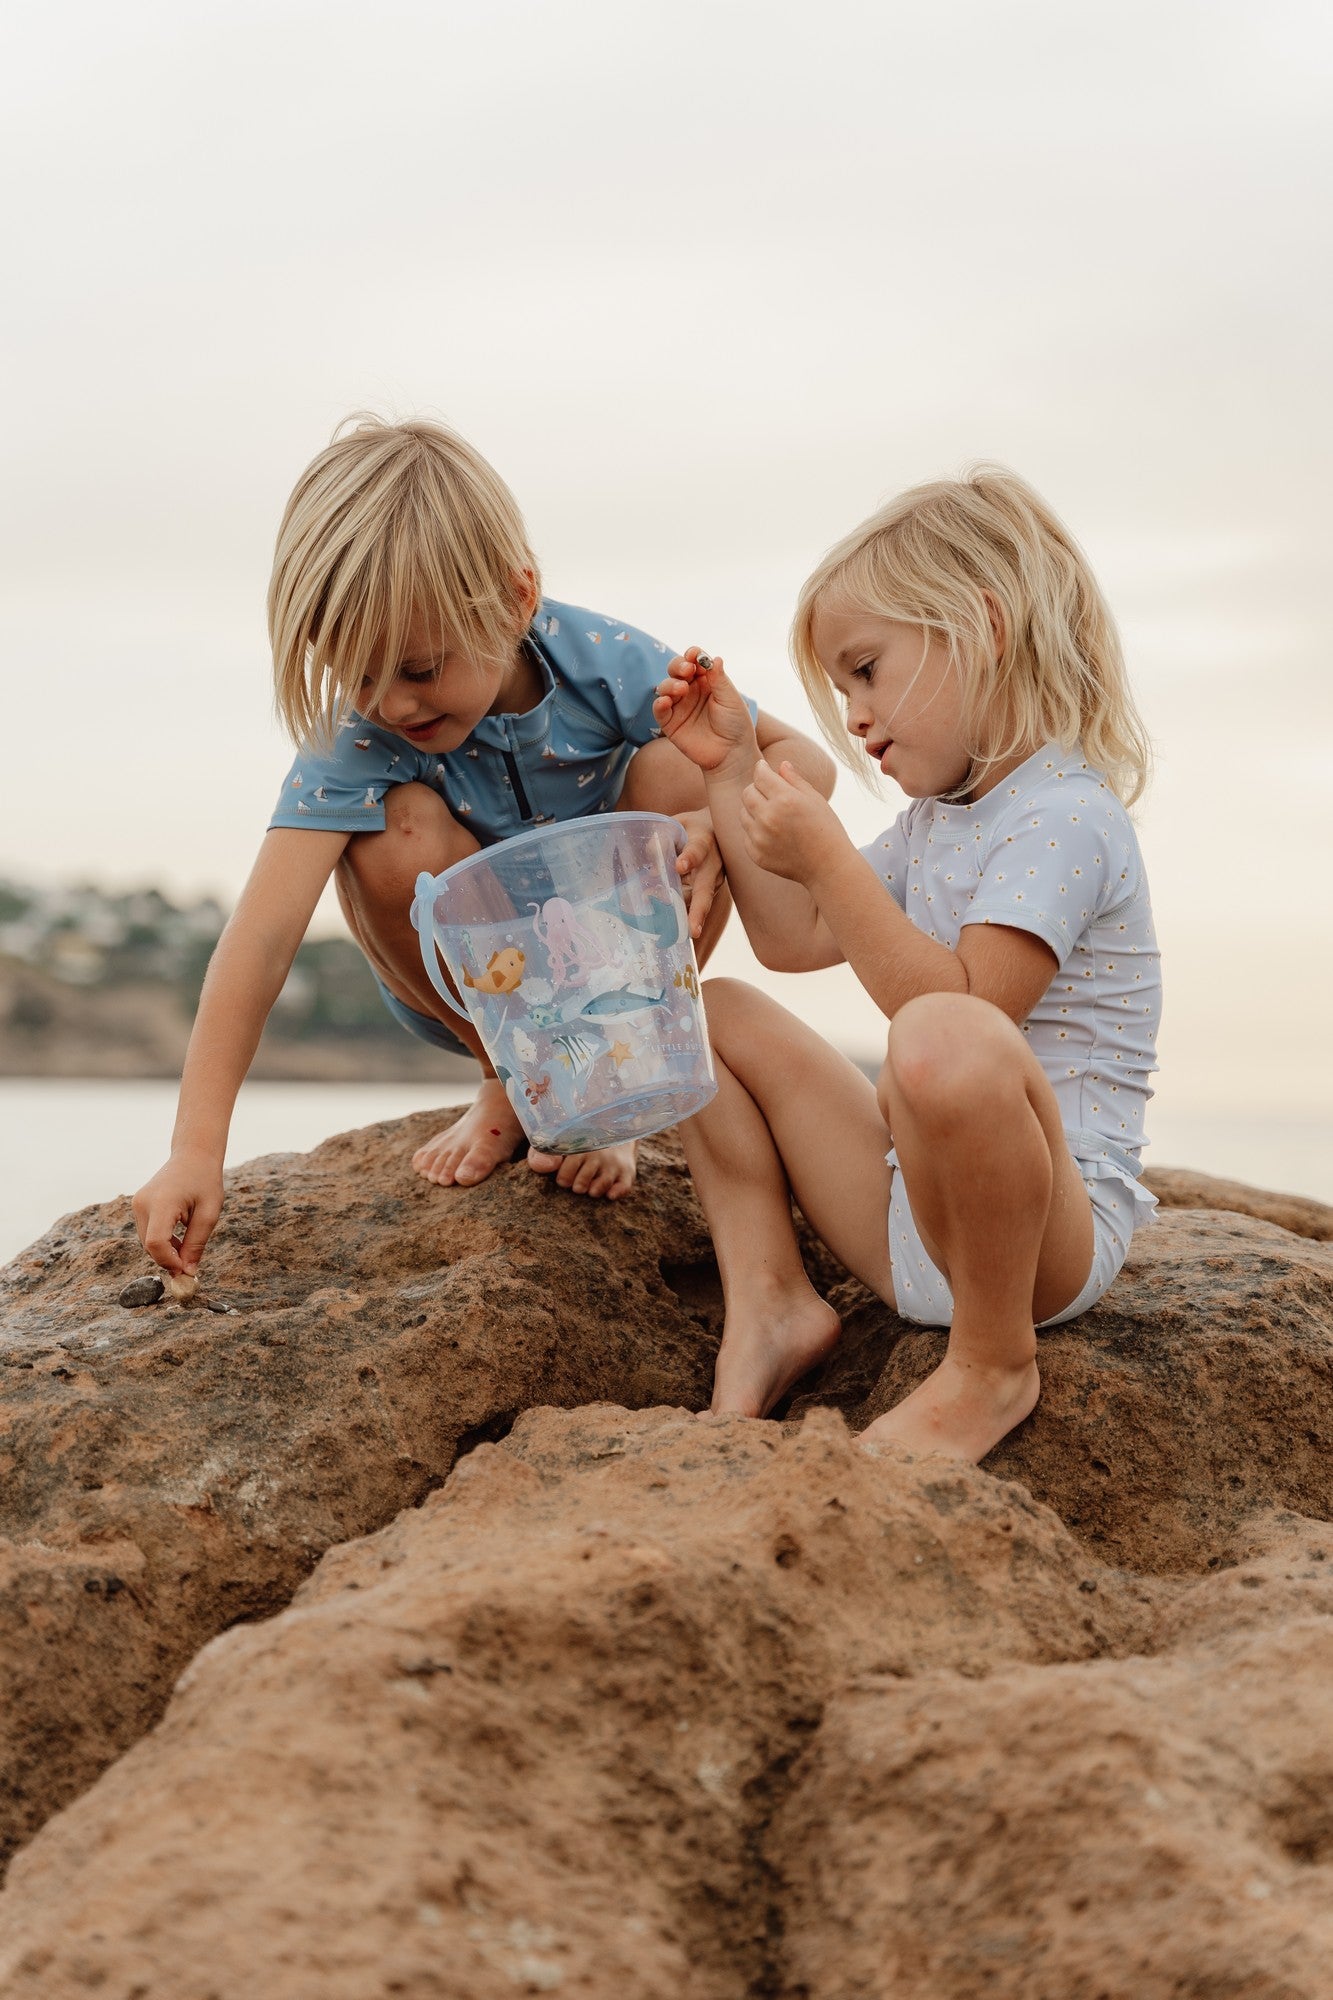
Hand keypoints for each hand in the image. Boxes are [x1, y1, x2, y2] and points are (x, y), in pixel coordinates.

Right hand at [132, 1149, 223, 1276]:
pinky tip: (180, 1238)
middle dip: (169, 1259)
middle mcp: (143, 1203)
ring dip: (165, 1251)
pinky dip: (161, 1241)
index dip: (169, 1261)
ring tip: (188, 1246)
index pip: (156, 1242)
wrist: (193, 1155)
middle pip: (149, 1245)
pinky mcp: (138, 1205)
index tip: (186, 1270)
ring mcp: (137, 1203)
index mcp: (162, 1202)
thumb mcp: (209, 1213)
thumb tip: (187, 1272)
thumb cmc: (205, 1181)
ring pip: (147, 1241)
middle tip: (190, 1266)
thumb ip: (196, 1243)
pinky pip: (147, 1232)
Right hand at [652, 649, 756, 773]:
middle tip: (687, 670)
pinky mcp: (670, 723)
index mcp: (707, 681)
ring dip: (670, 684)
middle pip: (676, 670)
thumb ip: (719, 679)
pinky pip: (659, 710)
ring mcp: (679, 706)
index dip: (693, 655)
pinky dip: (660, 703)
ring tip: (681, 688)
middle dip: (678, 666)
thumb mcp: (731, 699)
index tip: (695, 654)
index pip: (695, 662)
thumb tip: (714, 658)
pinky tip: (666, 701)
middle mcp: (691, 690)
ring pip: (665, 687)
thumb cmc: (735, 725)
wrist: (731, 754)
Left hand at [673, 808, 724, 939]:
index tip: (679, 866)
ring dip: (684, 919)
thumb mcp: (675, 825)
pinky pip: (694, 907)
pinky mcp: (708, 894)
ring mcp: (713, 883)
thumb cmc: (691, 828)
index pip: (697, 850)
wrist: (716, 831)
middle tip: (692, 930)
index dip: (689, 858)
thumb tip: (652, 868)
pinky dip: (683, 919)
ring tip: (670, 934)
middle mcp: (713, 865)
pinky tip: (670, 933)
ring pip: (698, 904)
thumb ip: (661, 840)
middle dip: (698, 911)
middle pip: (706, 890)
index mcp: (704, 842)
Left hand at [740, 758, 848, 883]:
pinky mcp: (756, 854)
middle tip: (769, 792)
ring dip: (754, 810)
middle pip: (747, 793)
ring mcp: (760, 838)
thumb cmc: (825, 829)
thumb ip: (794, 779)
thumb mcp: (815, 799)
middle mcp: (768, 818)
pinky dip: (755, 831)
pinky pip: (746, 835)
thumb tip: (780, 764)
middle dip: (756, 788)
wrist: (828, 866)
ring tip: (773, 815)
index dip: (761, 769)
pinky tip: (773, 833)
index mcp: (785, 800)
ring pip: (743, 813)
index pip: (760, 775)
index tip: (764, 768)